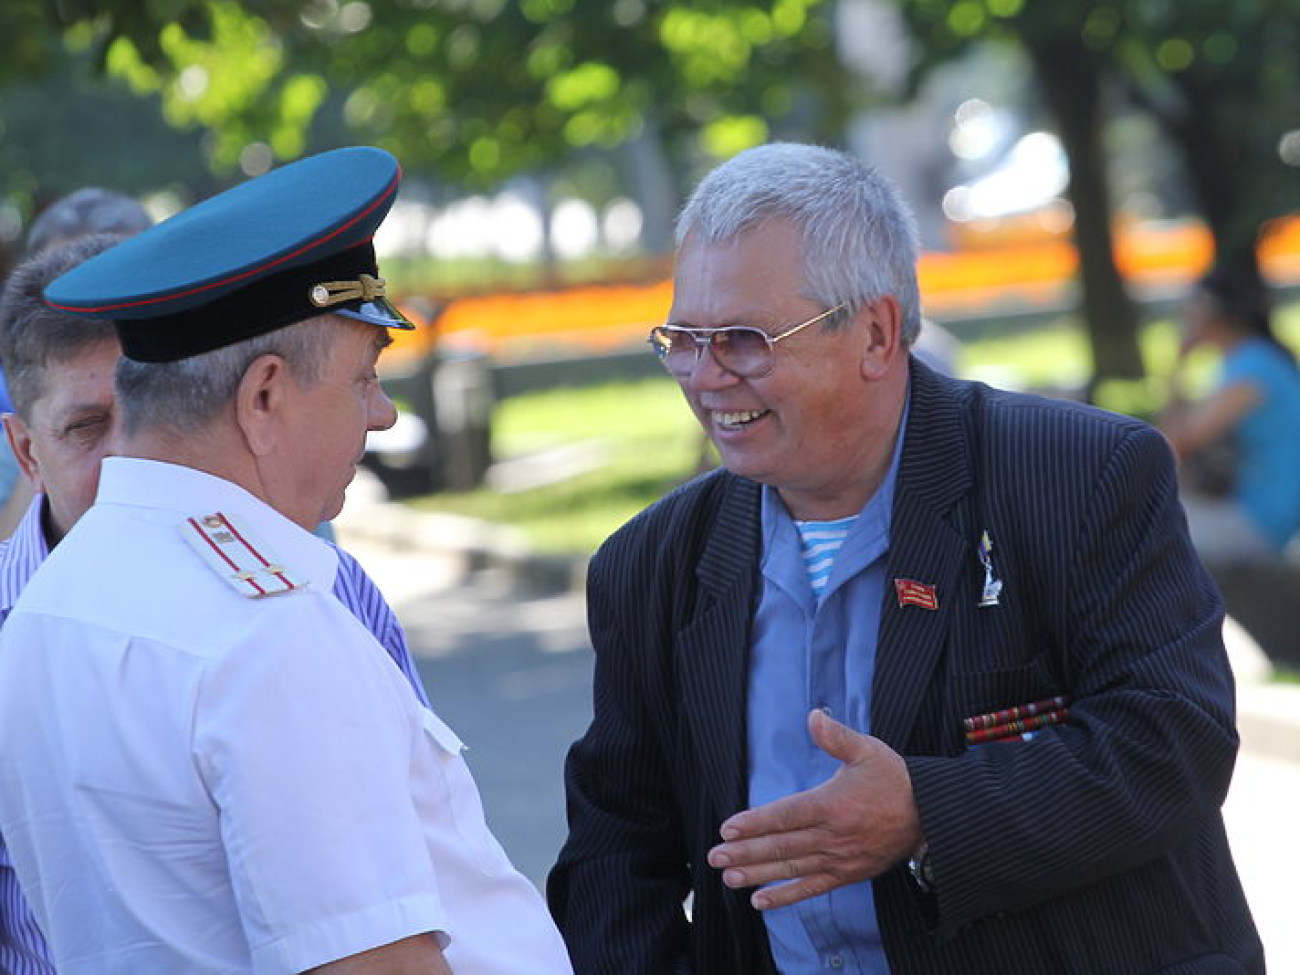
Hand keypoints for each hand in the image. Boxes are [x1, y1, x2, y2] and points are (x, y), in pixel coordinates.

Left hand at [706, 709, 921, 910]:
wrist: (930, 816)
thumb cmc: (894, 779)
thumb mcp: (867, 750)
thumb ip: (837, 737)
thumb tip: (814, 714)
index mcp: (833, 804)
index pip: (786, 815)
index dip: (756, 823)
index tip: (728, 829)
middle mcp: (833, 836)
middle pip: (782, 845)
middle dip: (746, 852)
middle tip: (715, 857)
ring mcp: (839, 859)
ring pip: (792, 868)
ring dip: (758, 874)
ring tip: (729, 877)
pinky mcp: (846, 875)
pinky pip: (812, 888)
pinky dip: (785, 896)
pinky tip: (760, 900)